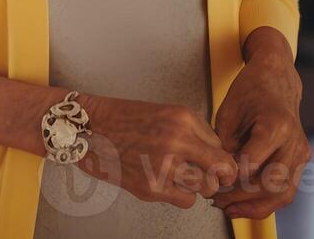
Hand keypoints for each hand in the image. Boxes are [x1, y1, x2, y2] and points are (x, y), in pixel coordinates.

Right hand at [76, 94, 238, 208]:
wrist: (90, 129)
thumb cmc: (125, 119)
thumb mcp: (166, 112)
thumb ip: (194, 131)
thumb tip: (216, 154)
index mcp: (182, 119)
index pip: (221, 146)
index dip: (222, 157)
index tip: (223, 165)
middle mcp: (176, 141)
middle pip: (222, 169)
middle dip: (221, 175)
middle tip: (213, 176)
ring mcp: (164, 166)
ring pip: (206, 187)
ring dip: (200, 185)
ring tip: (185, 177)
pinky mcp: (151, 188)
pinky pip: (186, 201)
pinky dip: (182, 195)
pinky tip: (169, 183)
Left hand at [211, 30, 309, 218]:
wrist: (276, 77)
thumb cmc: (250, 90)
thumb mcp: (227, 113)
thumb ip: (224, 146)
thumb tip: (218, 177)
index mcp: (276, 124)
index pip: (254, 163)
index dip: (232, 177)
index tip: (214, 182)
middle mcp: (294, 141)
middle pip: (271, 184)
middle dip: (241, 197)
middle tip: (216, 199)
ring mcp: (301, 152)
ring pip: (283, 194)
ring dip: (254, 206)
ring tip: (228, 207)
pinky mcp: (302, 159)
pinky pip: (287, 189)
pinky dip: (265, 202)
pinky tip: (243, 204)